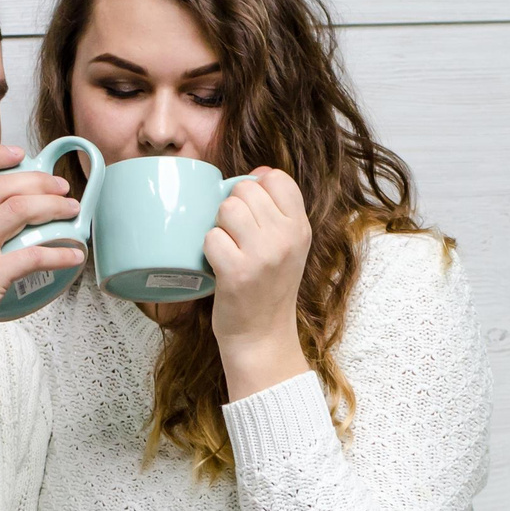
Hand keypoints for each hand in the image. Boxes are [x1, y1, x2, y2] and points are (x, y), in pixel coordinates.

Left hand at [204, 168, 311, 401]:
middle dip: (233, 208)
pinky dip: (208, 250)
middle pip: (245, 190)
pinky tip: (219, 266)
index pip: (276, 178)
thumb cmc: (268, 289)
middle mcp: (286, 238)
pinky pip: (211, 237)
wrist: (262, 338)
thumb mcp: (288, 248)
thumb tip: (259, 172)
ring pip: (226, 209)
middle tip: (238, 238)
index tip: (254, 214)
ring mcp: (262, 255)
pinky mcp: (237, 272)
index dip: (257, 189)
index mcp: (301, 228)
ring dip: (219, 227)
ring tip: (228, 249)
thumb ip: (278, 211)